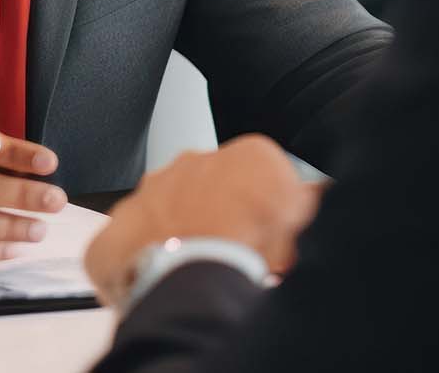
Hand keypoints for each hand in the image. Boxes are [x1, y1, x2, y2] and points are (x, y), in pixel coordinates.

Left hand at [84, 135, 322, 306]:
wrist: (196, 272)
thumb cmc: (250, 246)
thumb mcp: (303, 219)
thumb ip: (311, 199)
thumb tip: (320, 193)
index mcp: (247, 157)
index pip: (261, 178)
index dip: (267, 212)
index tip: (269, 238)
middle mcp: (194, 163)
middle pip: (212, 192)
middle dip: (220, 217)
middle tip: (232, 254)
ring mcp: (150, 192)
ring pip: (167, 211)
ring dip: (180, 235)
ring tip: (198, 270)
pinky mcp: (117, 228)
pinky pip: (127, 243)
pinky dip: (140, 260)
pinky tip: (159, 281)